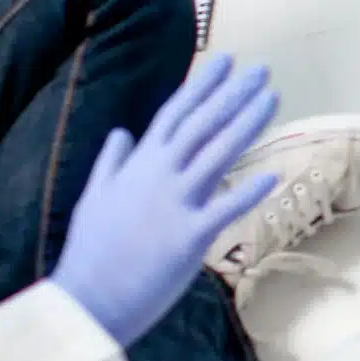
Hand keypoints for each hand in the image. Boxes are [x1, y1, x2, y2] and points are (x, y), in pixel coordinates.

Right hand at [50, 54, 281, 346]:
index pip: (174, 114)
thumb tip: (121, 132)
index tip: (226, 61)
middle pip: (202, 126)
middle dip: (233, 94)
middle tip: (263, 68)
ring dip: (246, 125)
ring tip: (272, 98)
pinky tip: (273, 176)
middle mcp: (158, 177)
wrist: (86, 299)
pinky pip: (224, 211)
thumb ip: (111, 162)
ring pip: (217, 155)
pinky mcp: (187, 238)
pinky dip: (248, 193)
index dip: (202, 86)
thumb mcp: (93, 196)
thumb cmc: (91, 251)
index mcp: (138, 166)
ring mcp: (174, 205)